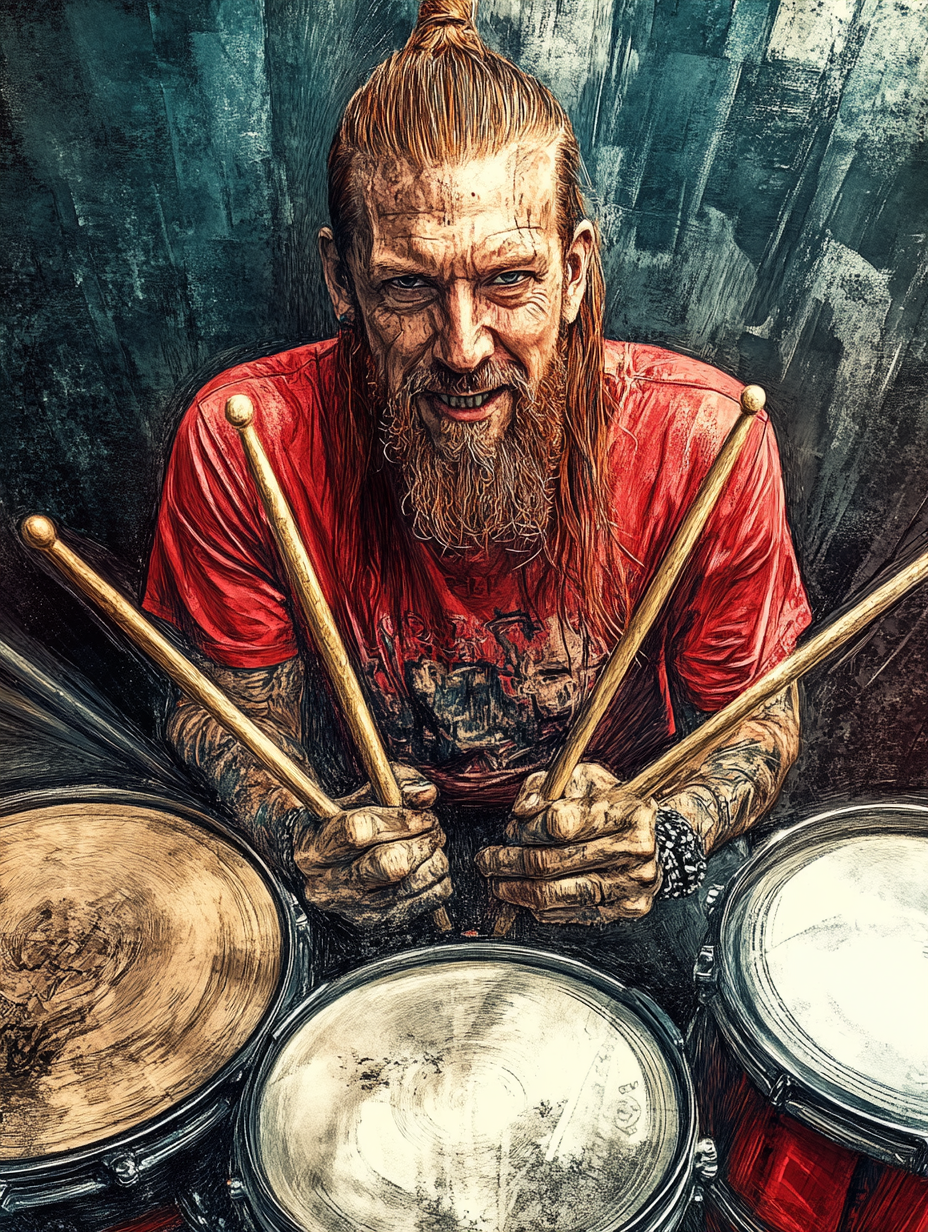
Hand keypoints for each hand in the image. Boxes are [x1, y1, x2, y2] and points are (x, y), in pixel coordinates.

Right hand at [293, 764, 450, 928]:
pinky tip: (430, 863)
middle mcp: (328, 884)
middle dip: (421, 840)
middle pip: (389, 865)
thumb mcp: (361, 794)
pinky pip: (426, 900)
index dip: (398, 819)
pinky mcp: (377, 922)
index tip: (420, 812)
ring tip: (432, 841)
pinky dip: (437, 878)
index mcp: (315, 847)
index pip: (358, 832)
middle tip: (432, 825)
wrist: (324, 862)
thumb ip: (395, 785)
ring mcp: (352, 908)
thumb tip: (426, 794)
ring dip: (434, 857)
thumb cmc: (345, 820)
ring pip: (412, 883)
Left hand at [476, 763, 661, 924]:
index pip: (559, 824)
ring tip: (499, 883)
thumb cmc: (612, 804)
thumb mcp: (582, 778)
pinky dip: (544, 908)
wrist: (658, 837)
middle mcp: (634, 847)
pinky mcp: (630, 907)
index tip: (510, 830)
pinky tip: (527, 898)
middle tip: (487, 861)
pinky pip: (575, 914)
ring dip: (518, 891)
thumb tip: (521, 811)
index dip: (525, 829)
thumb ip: (544, 786)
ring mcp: (634, 882)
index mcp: (626, 808)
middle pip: (552, 862)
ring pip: (559, 894)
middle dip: (509, 863)